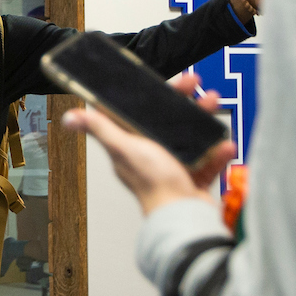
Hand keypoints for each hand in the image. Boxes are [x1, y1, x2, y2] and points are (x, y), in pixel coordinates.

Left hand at [61, 73, 237, 215]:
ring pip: (190, 137)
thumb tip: (70, 118)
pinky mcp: (193, 180)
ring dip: (203, 120)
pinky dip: (218, 154)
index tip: (164, 80)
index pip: (138, 114)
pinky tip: (226, 145)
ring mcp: (173, 168)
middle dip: (183, 102)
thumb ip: (100, 130)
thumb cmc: (152, 184)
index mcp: (132, 147)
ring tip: (214, 104)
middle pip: (167, 122)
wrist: (183, 216)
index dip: (150, 96)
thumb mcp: (124, 148)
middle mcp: (151, 157)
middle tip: (195, 84)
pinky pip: (208, 161)